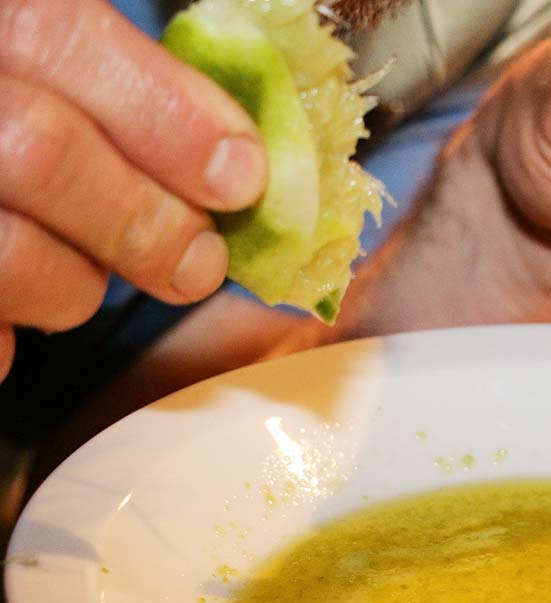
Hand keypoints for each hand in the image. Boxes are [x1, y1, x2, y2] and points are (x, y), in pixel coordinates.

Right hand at [0, 0, 267, 380]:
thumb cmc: (7, 109)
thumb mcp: (37, 64)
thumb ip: (122, 90)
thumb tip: (234, 168)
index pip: (60, 35)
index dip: (167, 115)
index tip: (240, 177)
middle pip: (40, 151)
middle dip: (144, 222)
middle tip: (197, 262)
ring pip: (8, 255)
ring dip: (77, 284)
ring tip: (82, 273)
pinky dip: (12, 333)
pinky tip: (15, 306)